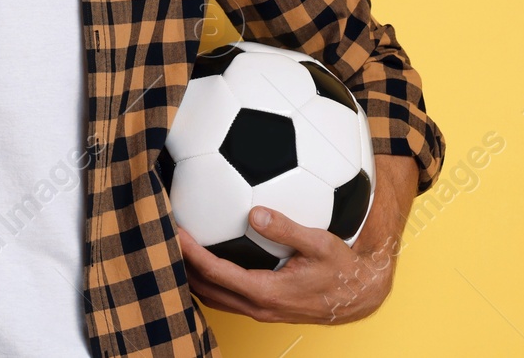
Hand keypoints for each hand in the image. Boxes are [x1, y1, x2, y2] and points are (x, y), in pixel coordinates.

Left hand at [178, 207, 397, 324]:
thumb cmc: (342, 269)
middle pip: (206, 289)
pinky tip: (203, 262)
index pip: (217, 273)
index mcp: (267, 292)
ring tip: (175, 250)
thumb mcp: (320, 244)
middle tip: (164, 236)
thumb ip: (287, 229)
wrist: (359, 297)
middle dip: (182, 266)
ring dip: (192, 277)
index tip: (175, 232)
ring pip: (214, 298)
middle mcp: (259, 306)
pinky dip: (209, 282)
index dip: (192, 253)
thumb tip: (256, 213)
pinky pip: (226, 298)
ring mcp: (260, 311)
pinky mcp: (264, 308)